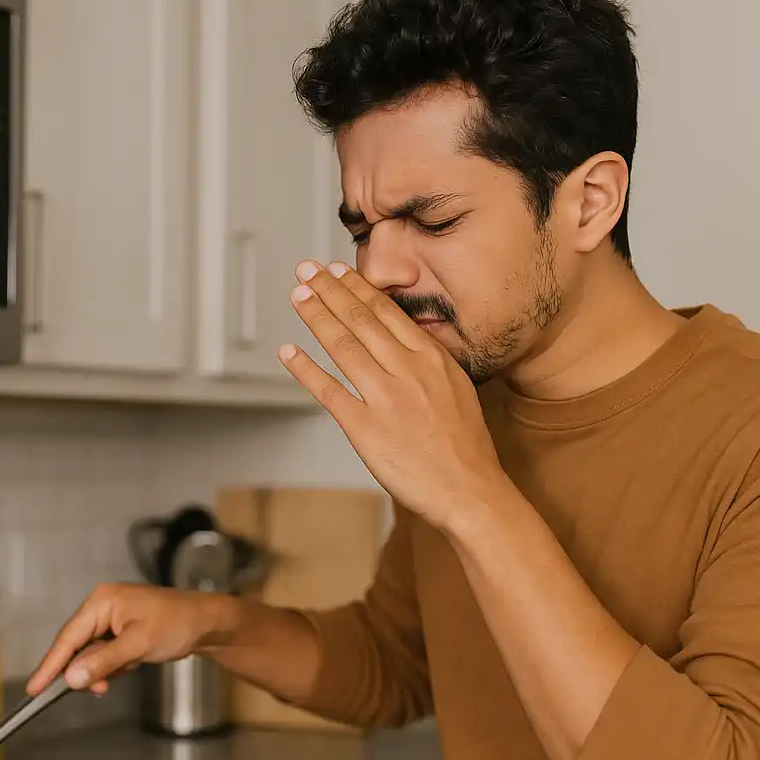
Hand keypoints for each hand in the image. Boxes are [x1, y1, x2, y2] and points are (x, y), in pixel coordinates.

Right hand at [25, 583, 223, 695]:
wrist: (207, 623)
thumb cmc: (176, 624)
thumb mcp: (138, 645)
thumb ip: (103, 662)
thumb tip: (72, 678)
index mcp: (101, 601)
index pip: (68, 637)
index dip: (50, 664)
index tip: (35, 688)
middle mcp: (101, 607)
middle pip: (77, 646)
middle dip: (87, 670)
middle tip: (99, 687)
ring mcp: (111, 619)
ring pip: (92, 654)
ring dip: (105, 669)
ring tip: (129, 667)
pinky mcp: (121, 630)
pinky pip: (106, 654)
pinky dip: (115, 665)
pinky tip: (133, 663)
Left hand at [279, 260, 504, 529]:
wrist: (470, 490)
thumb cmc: (465, 447)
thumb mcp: (457, 388)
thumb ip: (429, 363)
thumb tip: (405, 341)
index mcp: (431, 359)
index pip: (387, 313)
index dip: (357, 288)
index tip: (337, 270)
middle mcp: (408, 371)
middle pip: (361, 320)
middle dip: (329, 290)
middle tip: (305, 269)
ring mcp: (386, 398)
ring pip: (344, 345)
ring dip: (316, 316)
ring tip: (297, 295)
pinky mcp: (366, 428)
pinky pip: (329, 391)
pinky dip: (305, 368)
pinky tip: (289, 351)